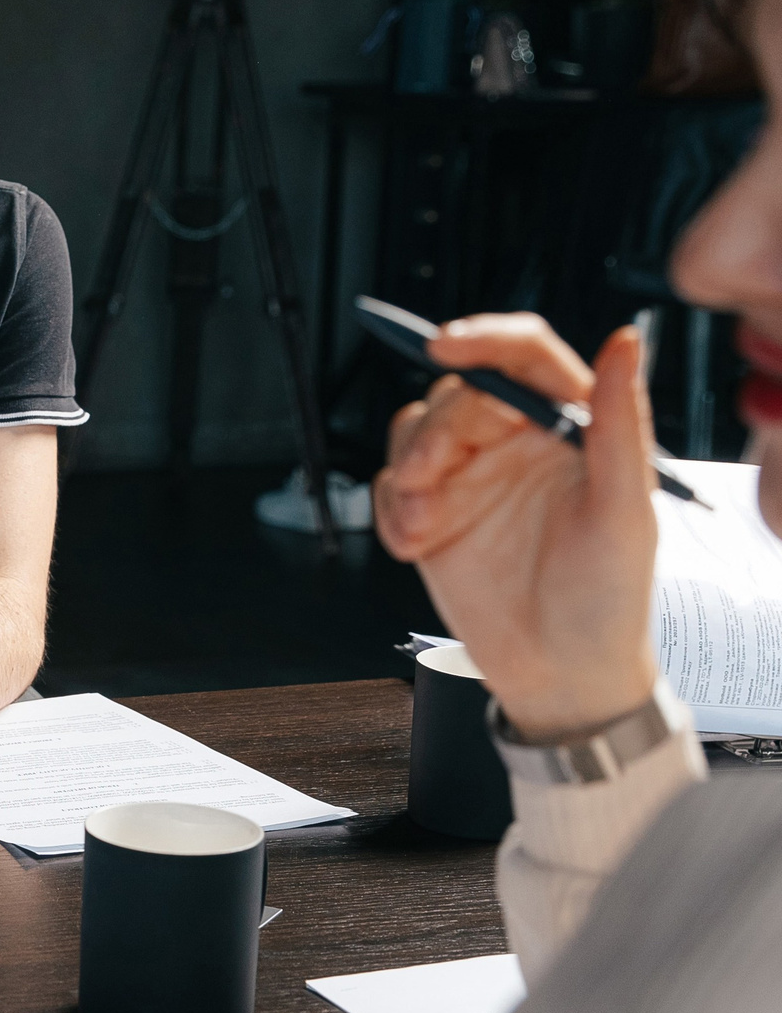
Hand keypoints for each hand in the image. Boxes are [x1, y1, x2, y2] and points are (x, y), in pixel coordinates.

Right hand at [374, 317, 658, 739]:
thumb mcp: (626, 510)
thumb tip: (625, 342)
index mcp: (570, 427)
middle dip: (434, 433)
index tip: (445, 343)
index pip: (524, 356)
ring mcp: (470, 477)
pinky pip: (387, 486)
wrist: (558, 674)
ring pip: (411, 431)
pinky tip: (415, 546)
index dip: (483, 338)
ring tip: (424, 523)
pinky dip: (390, 513)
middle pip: (456, 395)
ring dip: (406, 472)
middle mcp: (516, 443)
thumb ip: (620, 422)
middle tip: (429, 477)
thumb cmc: (608, 599)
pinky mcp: (431, 514)